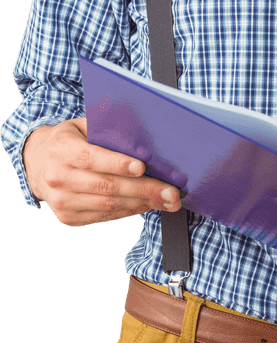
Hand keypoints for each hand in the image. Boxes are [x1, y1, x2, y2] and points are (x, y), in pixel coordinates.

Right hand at [23, 118, 182, 226]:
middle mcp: (58, 177)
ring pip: (108, 204)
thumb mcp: (82, 125)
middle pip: (106, 186)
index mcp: (61, 149)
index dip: (117, 164)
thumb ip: (106, 127)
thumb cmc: (69, 141)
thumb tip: (140, 132)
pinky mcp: (68, 217)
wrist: (38, 164)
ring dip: (142, 203)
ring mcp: (62, 201)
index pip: (91, 158)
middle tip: (171, 191)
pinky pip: (105, 216)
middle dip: (143, 189)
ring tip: (167, 200)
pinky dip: (129, 211)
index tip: (142, 167)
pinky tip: (147, 204)